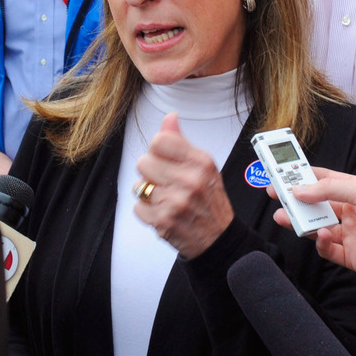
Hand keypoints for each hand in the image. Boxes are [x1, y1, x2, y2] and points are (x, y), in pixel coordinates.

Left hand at [133, 113, 234, 258]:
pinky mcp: (163, 221)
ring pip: (139, 185)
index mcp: (201, 162)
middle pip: (144, 162)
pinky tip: (164, 212)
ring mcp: (176, 202)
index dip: (158, 150)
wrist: (218, 238)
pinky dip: (147, 211)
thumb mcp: (204, 166)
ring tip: (166, 198)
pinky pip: (137, 207)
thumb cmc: (209, 199)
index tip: (166, 160)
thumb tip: (170, 117)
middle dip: (152, 173)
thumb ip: (181, 142)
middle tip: (167, 183)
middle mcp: (189, 180)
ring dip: (148, 193)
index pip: (159, 141)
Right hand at [273, 167, 355, 289]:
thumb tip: (300, 190)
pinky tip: (323, 238)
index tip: (283, 174)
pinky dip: (321, 244)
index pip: (325, 180)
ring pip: (318, 227)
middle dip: (296, 200)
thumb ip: (328, 189)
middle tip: (276, 196)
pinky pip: (328, 249)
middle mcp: (353, 211)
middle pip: (317, 204)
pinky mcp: (351, 256)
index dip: (304, 177)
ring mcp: (351, 234)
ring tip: (284, 218)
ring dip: (301, 223)